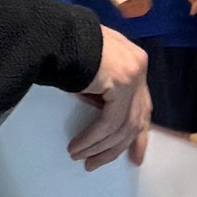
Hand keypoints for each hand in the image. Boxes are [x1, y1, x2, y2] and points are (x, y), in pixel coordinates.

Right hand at [69, 25, 150, 166]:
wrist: (54, 33)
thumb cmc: (65, 49)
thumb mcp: (93, 71)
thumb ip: (105, 90)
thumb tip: (104, 124)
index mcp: (134, 62)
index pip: (143, 105)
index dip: (139, 135)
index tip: (134, 157)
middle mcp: (139, 67)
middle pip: (137, 119)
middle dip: (119, 147)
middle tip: (97, 164)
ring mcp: (133, 74)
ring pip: (123, 125)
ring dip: (100, 146)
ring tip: (81, 158)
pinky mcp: (122, 82)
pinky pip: (110, 122)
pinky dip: (93, 138)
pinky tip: (78, 147)